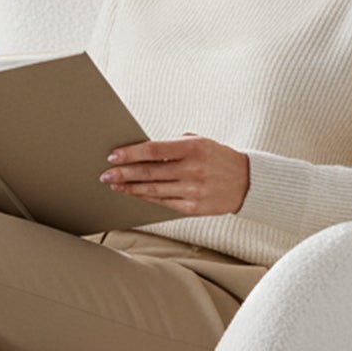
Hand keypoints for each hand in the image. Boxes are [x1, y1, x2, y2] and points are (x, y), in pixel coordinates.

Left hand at [99, 133, 249, 215]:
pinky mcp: (193, 208)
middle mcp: (192, 170)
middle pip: (149, 172)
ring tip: (114, 184)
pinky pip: (163, 202)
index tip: (113, 155)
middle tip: (105, 174)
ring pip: (152, 190)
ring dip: (130, 187)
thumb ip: (174, 144)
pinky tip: (134, 193)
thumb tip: (144, 149)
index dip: (130, 153)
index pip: (153, 150)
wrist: (247, 182)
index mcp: (193, 148)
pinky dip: (145, 198)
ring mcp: (192, 191)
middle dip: (123, 173)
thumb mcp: (201, 142)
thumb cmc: (219, 158)